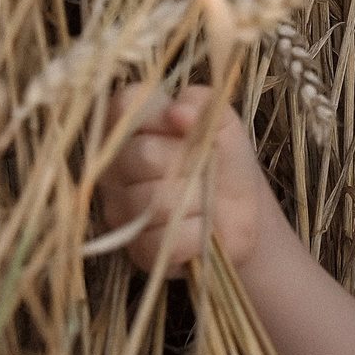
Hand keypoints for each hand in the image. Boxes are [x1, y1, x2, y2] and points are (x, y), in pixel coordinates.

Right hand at [91, 84, 271, 272]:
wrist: (241, 216)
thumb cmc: (224, 162)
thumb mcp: (224, 124)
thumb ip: (202, 104)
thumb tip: (178, 111)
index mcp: (128, 128)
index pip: (125, 106)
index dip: (162, 116)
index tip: (186, 127)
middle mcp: (113, 169)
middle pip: (143, 155)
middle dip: (190, 162)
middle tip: (205, 170)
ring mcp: (120, 212)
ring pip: (155, 200)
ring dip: (199, 200)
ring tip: (207, 201)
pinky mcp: (138, 250)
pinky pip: (166, 238)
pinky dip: (198, 233)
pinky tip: (204, 228)